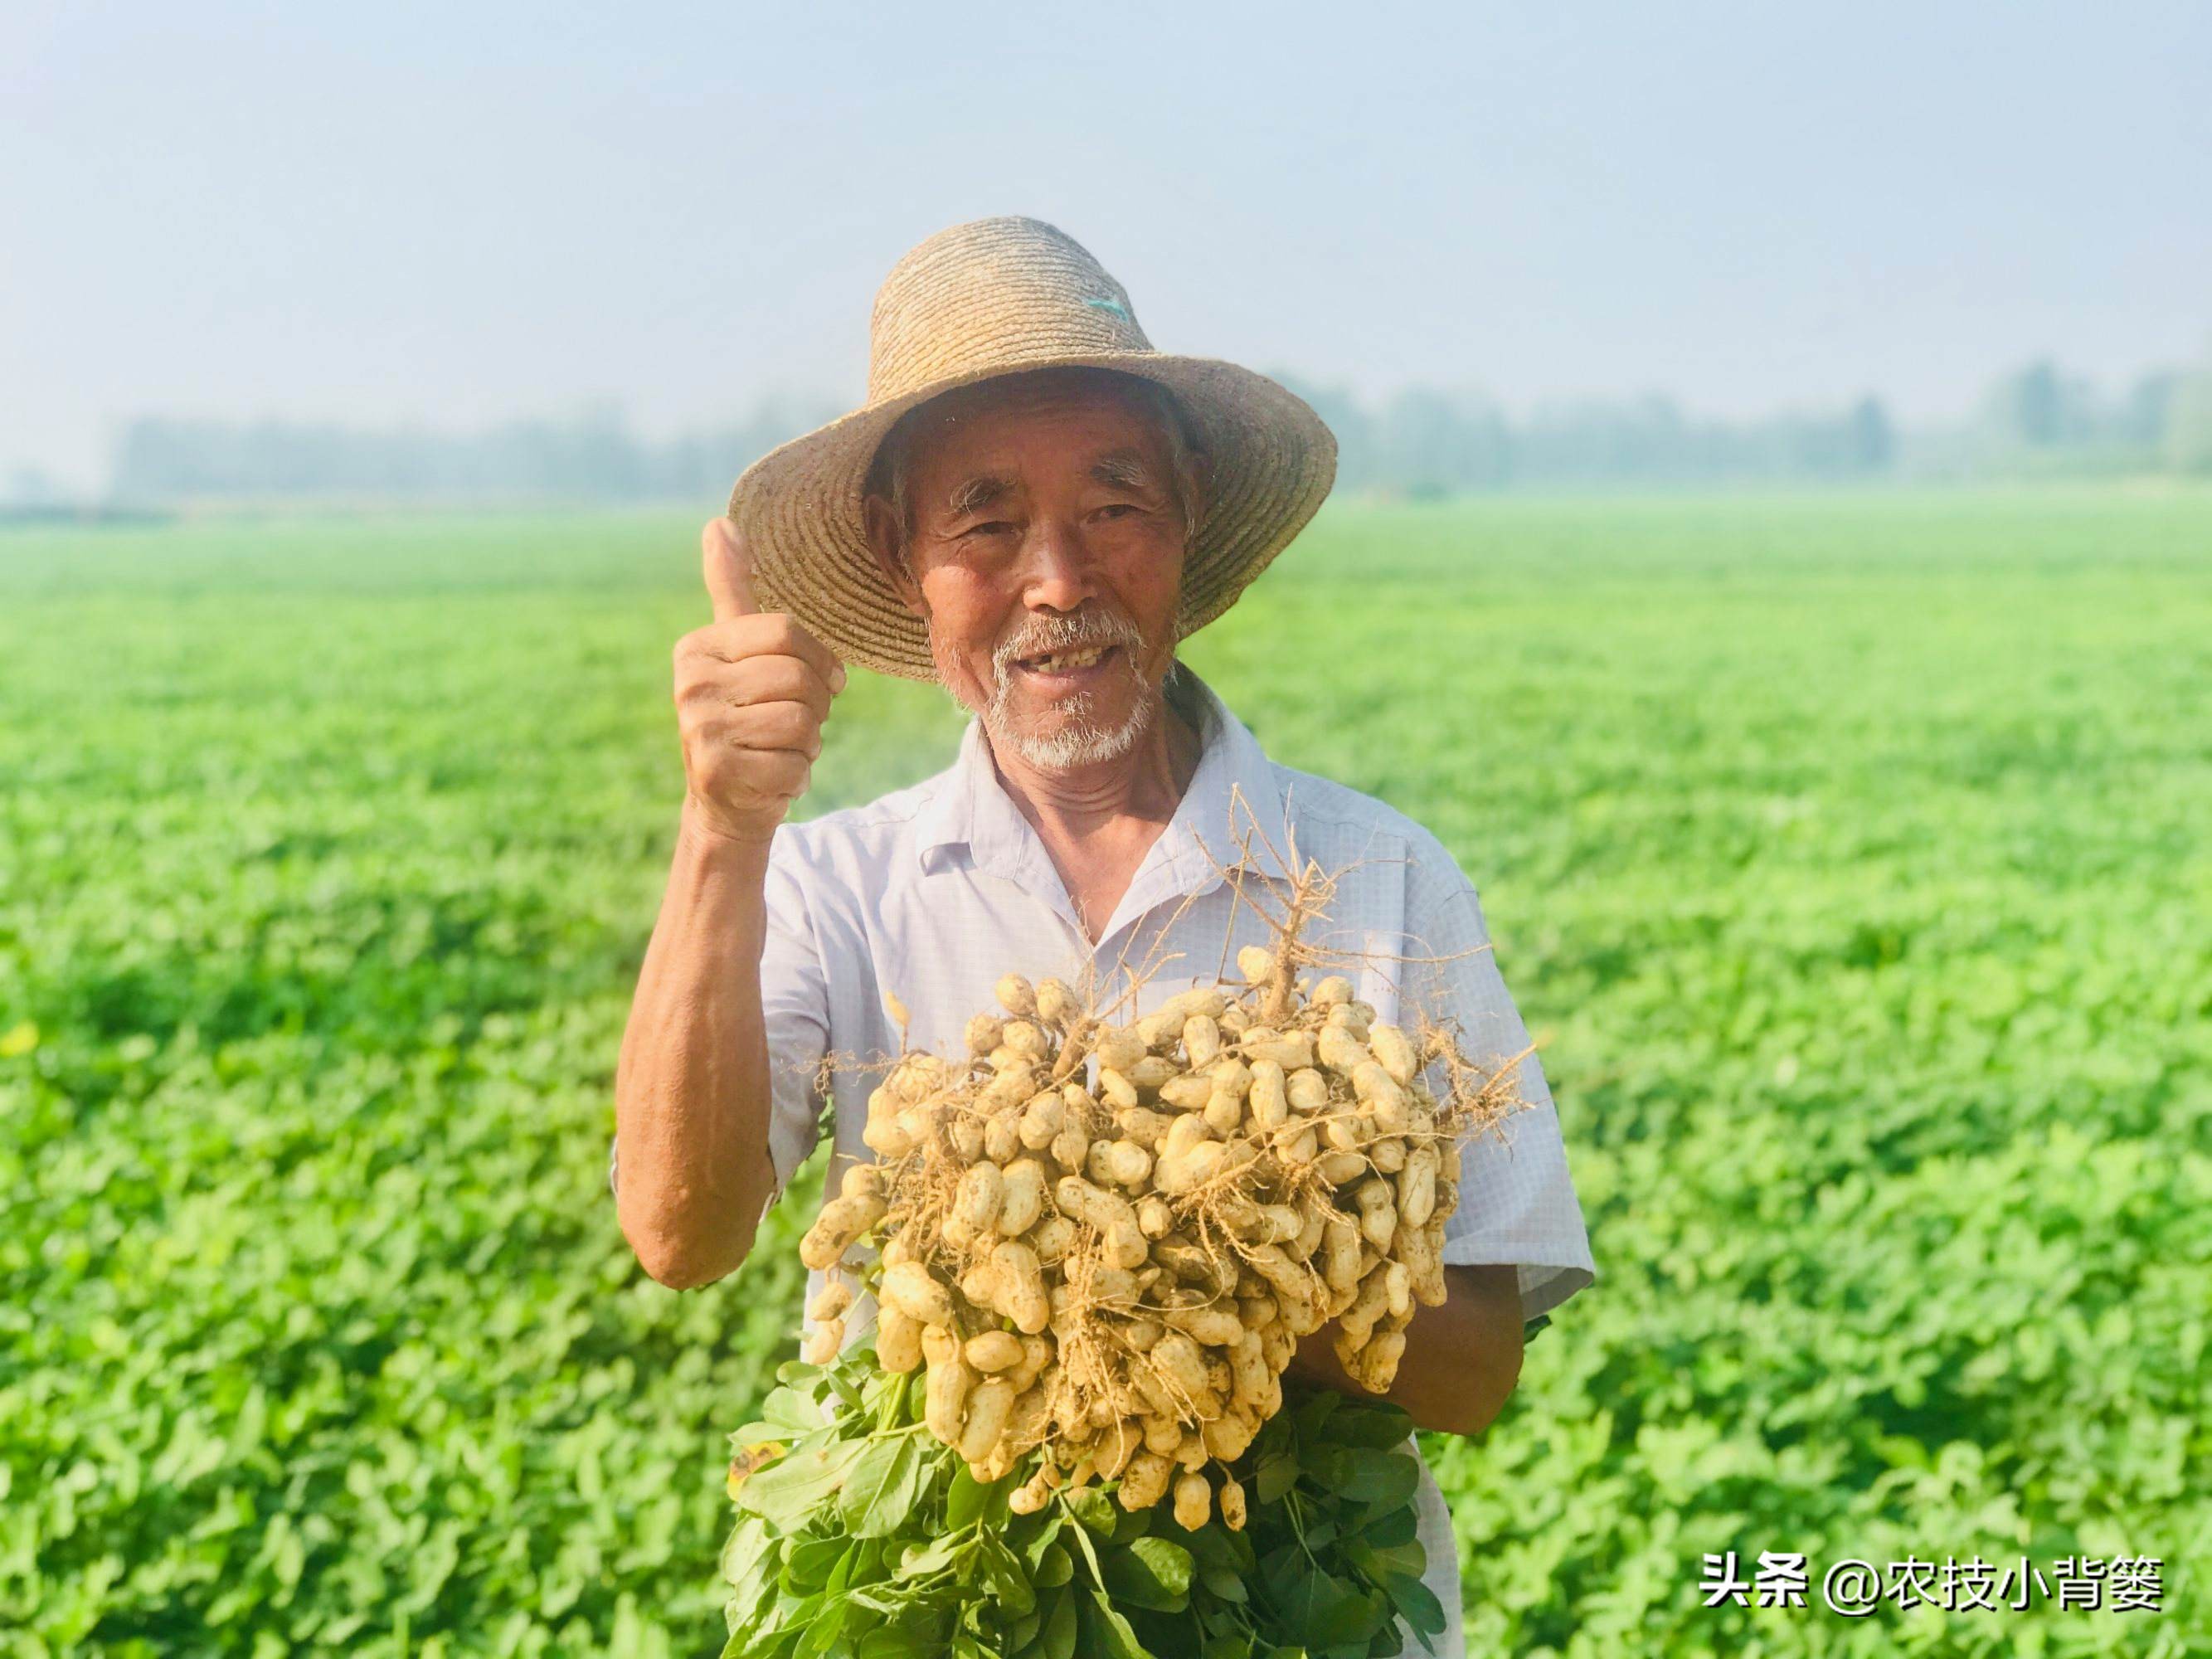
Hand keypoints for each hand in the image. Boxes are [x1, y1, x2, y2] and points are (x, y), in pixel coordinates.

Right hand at [673, 519, 846, 846]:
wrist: (725, 801)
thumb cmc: (745, 715)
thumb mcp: (736, 649)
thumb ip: (731, 588)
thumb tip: (719, 522)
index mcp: (698, 646)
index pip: (787, 633)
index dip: (822, 662)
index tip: (824, 683)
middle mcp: (690, 682)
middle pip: (798, 679)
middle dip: (816, 708)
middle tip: (794, 725)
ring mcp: (698, 728)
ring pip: (800, 723)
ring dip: (807, 744)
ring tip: (779, 749)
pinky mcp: (715, 771)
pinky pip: (793, 765)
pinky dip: (797, 776)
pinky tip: (771, 777)